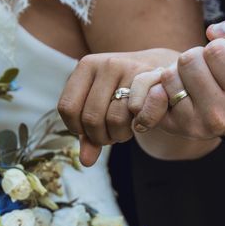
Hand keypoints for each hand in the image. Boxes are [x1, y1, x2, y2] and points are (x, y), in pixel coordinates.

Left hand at [58, 48, 178, 165]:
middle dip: (99, 137)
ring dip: (117, 135)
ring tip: (122, 131)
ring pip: (114, 119)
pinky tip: (136, 125)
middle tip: (109, 137)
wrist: (157, 71)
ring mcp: (128, 69)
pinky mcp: (150, 79)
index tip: (87, 131)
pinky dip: (135, 128)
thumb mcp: (100, 108)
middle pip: (91, 118)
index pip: (67, 108)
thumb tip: (86, 161)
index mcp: (85, 66)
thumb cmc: (122, 94)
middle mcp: (105, 64)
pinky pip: (136, 116)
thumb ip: (88, 135)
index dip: (76, 128)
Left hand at [129, 14, 224, 138]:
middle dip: (198, 56)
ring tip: (197, 80)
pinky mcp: (172, 127)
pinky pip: (153, 93)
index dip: (221, 46)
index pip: (216, 50)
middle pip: (188, 61)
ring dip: (180, 71)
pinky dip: (162, 84)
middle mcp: (220, 118)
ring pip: (169, 76)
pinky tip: (180, 89)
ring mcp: (194, 126)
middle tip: (211, 69)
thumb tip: (212, 32)